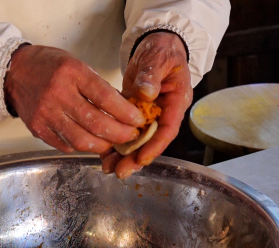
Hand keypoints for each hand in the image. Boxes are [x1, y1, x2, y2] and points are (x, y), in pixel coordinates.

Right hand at [5, 45, 144, 153]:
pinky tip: (92, 142)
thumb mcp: (77, 65)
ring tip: (114, 143)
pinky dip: (83, 147)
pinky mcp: (38, 129)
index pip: (105, 97)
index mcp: (72, 73)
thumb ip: (98, 87)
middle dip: (120, 134)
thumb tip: (124, 109)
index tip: (138, 120)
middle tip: (131, 136)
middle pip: (96, 123)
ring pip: (81, 140)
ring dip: (103, 145)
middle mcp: (58, 94)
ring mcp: (46, 114)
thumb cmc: (50, 66)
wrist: (15, 72)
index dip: (125, 113)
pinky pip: (66, 145)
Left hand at [101, 32, 191, 178]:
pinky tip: (103, 154)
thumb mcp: (158, 59)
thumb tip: (147, 93)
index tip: (141, 157)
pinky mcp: (133, 113)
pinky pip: (124, 130)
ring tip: (108, 168)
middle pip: (151, 141)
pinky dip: (114, 142)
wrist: (155, 45)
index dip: (155, 145)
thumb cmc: (162, 50)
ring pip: (137, 140)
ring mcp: (148, 115)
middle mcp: (163, 113)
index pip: (168, 129)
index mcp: (175, 102)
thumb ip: (152, 76)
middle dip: (136, 158)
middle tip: (121, 172)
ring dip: (123, 155)